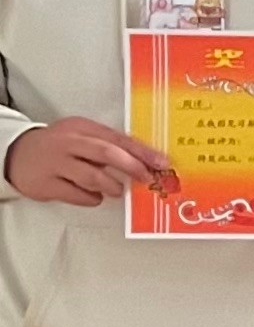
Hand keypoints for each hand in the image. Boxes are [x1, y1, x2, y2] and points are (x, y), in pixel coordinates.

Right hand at [5, 116, 172, 207]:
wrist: (17, 154)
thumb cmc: (61, 147)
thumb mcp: (82, 136)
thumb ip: (109, 145)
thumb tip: (146, 162)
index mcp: (82, 128)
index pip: (117, 138)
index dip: (142, 152)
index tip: (162, 163)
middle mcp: (68, 143)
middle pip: (106, 153)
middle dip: (132, 167)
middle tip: (145, 178)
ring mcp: (55, 163)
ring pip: (91, 177)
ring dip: (111, 186)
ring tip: (116, 190)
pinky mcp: (46, 184)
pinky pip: (76, 194)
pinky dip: (91, 198)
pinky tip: (94, 196)